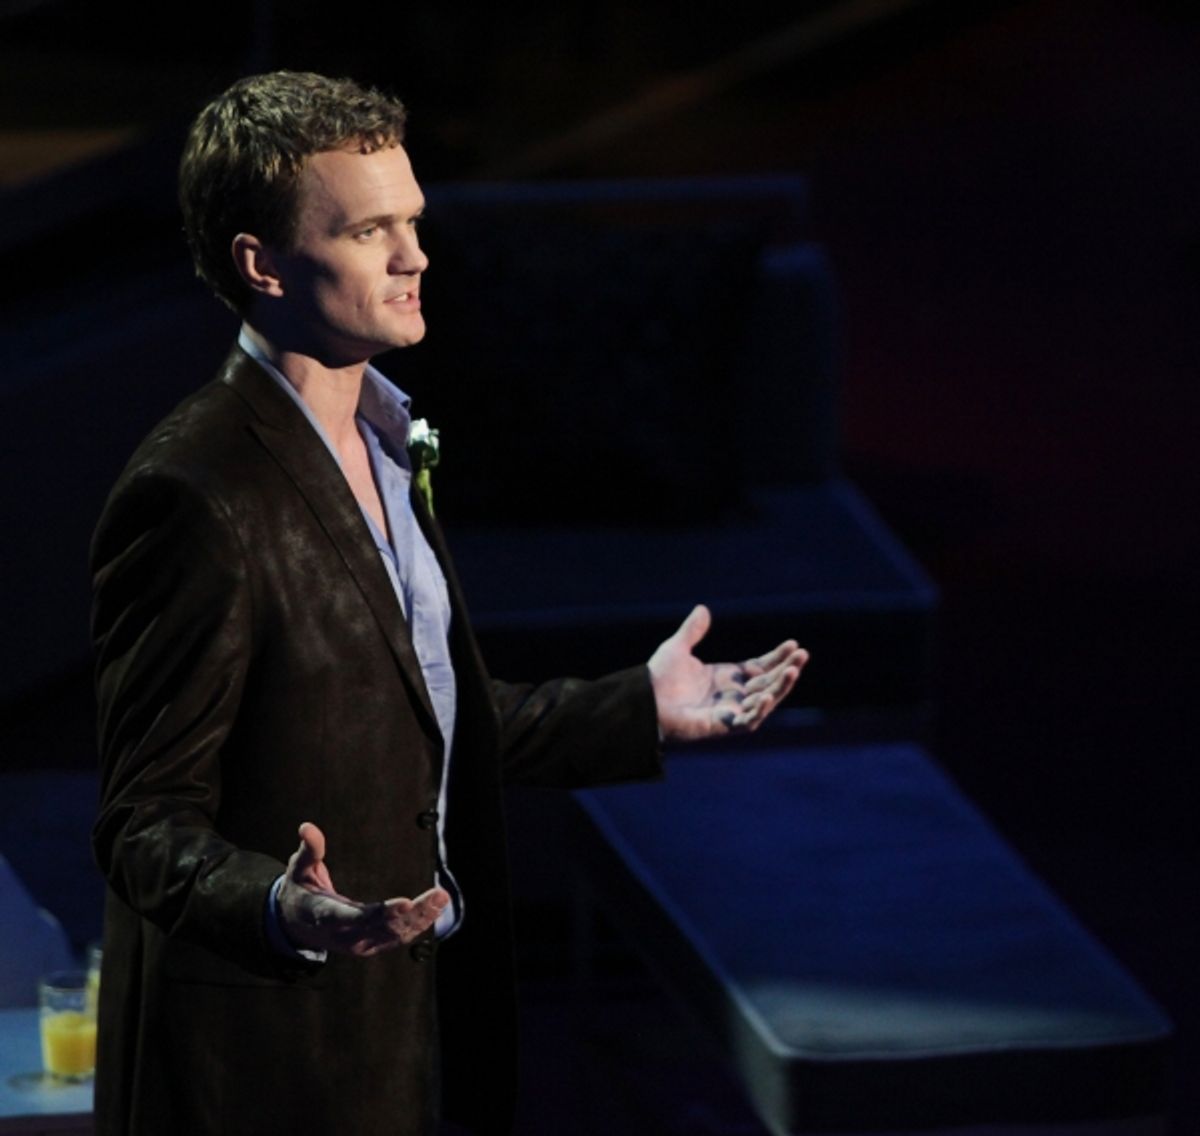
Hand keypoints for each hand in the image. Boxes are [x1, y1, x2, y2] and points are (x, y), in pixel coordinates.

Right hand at [276, 822, 449, 956]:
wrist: (295, 927)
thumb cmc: (300, 893)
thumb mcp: (298, 870)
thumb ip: (308, 850)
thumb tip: (306, 827)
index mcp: (326, 916)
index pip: (355, 918)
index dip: (380, 914)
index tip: (405, 903)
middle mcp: (345, 935)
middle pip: (384, 928)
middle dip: (413, 914)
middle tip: (439, 895)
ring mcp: (359, 944)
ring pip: (395, 936)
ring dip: (421, 919)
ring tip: (442, 899)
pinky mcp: (370, 946)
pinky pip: (397, 938)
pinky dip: (418, 925)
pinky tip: (435, 909)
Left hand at [648, 604, 807, 741]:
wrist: (644, 700)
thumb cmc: (659, 678)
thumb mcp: (677, 648)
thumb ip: (693, 631)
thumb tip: (703, 609)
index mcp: (727, 677)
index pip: (761, 667)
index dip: (778, 657)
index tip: (793, 644)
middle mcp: (733, 695)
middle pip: (769, 682)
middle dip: (787, 669)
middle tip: (803, 654)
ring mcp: (730, 711)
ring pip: (765, 700)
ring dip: (781, 687)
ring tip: (794, 670)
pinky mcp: (723, 725)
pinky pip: (748, 720)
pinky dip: (759, 710)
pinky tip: (767, 695)